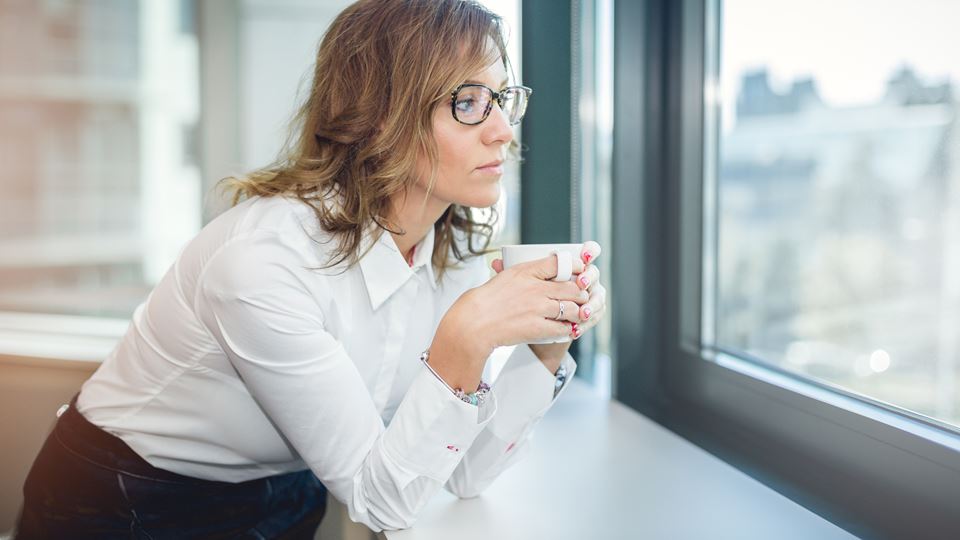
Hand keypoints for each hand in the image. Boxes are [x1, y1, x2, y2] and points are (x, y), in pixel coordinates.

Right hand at [491, 242, 605, 372]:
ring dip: (577, 312)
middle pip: (571, 288)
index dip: (575, 265)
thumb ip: (526, 271)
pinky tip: (566, 328)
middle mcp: (535, 288)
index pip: (558, 262)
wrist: (474, 322)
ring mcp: (537, 309)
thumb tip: (544, 267)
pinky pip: (563, 328)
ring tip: (576, 314)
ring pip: (571, 309)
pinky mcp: (537, 328)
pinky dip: (567, 328)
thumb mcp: (506, 275)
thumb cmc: (488, 299)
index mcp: (526, 271)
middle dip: (580, 293)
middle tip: (581, 296)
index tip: (580, 269)